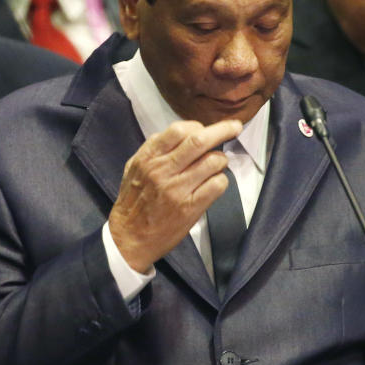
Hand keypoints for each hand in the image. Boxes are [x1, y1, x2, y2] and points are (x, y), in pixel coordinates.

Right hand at [109, 119, 241, 272]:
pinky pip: (217, 185)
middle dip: (223, 130)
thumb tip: (181, 133)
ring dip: (221, 160)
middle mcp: (162, 171)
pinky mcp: (189, 208)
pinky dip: (221, 180)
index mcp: (148, 158)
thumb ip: (153, 149)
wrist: (129, 238)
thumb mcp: (133, 168)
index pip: (178, 130)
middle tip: (235, 127)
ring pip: (213, 162)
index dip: (197, 126)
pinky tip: (215, 183)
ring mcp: (177, 190)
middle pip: (199, 141)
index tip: (204, 129)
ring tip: (218, 165)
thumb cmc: (133, 202)